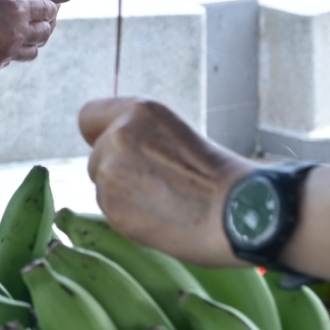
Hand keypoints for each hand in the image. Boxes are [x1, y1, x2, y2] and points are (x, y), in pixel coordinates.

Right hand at [0, 0, 58, 71]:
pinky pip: (10, 59)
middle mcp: (15, 33)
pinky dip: (7, 51)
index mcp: (16, 8)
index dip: (46, 5)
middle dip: (41, 23)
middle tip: (31, 18)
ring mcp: (5, 53)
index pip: (47, 9)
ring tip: (14, 32)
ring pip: (33, 51)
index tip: (41, 4)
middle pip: (45, 32)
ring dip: (29, 41)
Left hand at [80, 97, 251, 266]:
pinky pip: (111, 211)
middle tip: (158, 185)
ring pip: (103, 186)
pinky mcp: (112, 206)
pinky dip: (130, 218)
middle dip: (117, 171)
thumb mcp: (175, 135)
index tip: (114, 147)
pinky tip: (162, 218)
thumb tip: (109, 149)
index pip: (88, 116)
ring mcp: (112, 171)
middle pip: (97, 156)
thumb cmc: (218, 177)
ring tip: (166, 202)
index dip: (100, 134)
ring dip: (124, 196)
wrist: (240, 213)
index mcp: (138, 112)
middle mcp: (118, 136)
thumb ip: (138, 136)